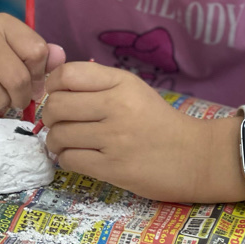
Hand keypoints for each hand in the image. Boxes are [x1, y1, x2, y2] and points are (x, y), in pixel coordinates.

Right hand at [0, 14, 65, 118]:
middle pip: (18, 77)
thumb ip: (43, 56)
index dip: (40, 75)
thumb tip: (60, 56)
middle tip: (18, 100)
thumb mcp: (18, 53)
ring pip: (0, 96)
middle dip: (23, 97)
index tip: (34, 83)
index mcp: (3, 23)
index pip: (36, 51)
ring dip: (2, 105)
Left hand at [42, 63, 244, 202]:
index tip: (57, 95)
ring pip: (58, 135)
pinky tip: (79, 156)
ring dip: (56, 140)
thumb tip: (53, 83)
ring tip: (69, 142)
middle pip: (57, 105)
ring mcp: (115, 139)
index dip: (53, 85)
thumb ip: (98, 83)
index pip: (68, 75)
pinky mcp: (113, 168)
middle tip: (60, 122)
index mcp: (122, 83)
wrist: (195, 157)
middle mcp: (117, 107)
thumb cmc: (158, 121)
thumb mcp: (134, 90)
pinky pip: (69, 160)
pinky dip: (67, 159)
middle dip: (50, 116)